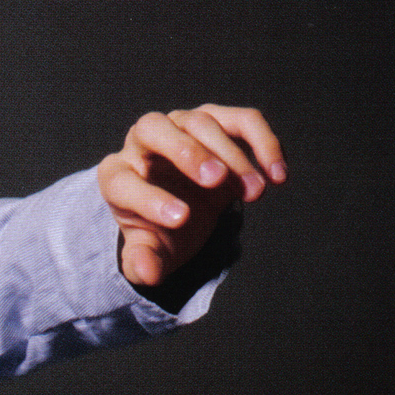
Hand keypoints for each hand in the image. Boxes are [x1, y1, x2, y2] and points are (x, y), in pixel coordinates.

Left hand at [98, 105, 286, 289]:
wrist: (184, 211)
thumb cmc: (162, 230)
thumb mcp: (152, 251)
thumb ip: (144, 263)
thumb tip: (148, 273)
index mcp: (117, 176)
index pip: (122, 181)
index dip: (149, 199)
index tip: (182, 220)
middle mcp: (142, 143)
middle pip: (154, 128)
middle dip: (186, 151)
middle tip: (215, 180)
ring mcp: (181, 125)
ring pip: (203, 122)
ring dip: (233, 156)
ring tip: (256, 193)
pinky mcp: (218, 120)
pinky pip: (242, 120)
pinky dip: (264, 142)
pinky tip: (278, 174)